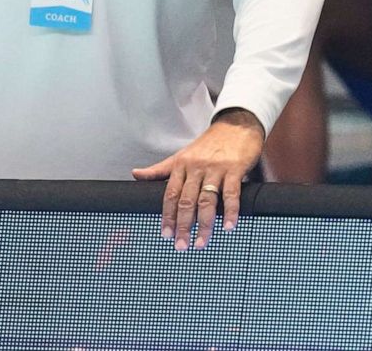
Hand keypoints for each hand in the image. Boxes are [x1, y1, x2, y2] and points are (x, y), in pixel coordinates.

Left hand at [132, 109, 264, 249]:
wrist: (236, 125)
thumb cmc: (209, 144)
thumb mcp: (182, 155)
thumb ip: (160, 169)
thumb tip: (135, 174)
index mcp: (181, 165)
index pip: (169, 194)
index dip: (166, 215)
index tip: (165, 234)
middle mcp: (196, 167)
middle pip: (186, 201)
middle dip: (182, 225)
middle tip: (180, 245)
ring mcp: (215, 169)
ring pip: (206, 200)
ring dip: (203, 224)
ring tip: (201, 243)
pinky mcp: (234, 169)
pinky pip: (231, 194)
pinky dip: (230, 212)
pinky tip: (227, 227)